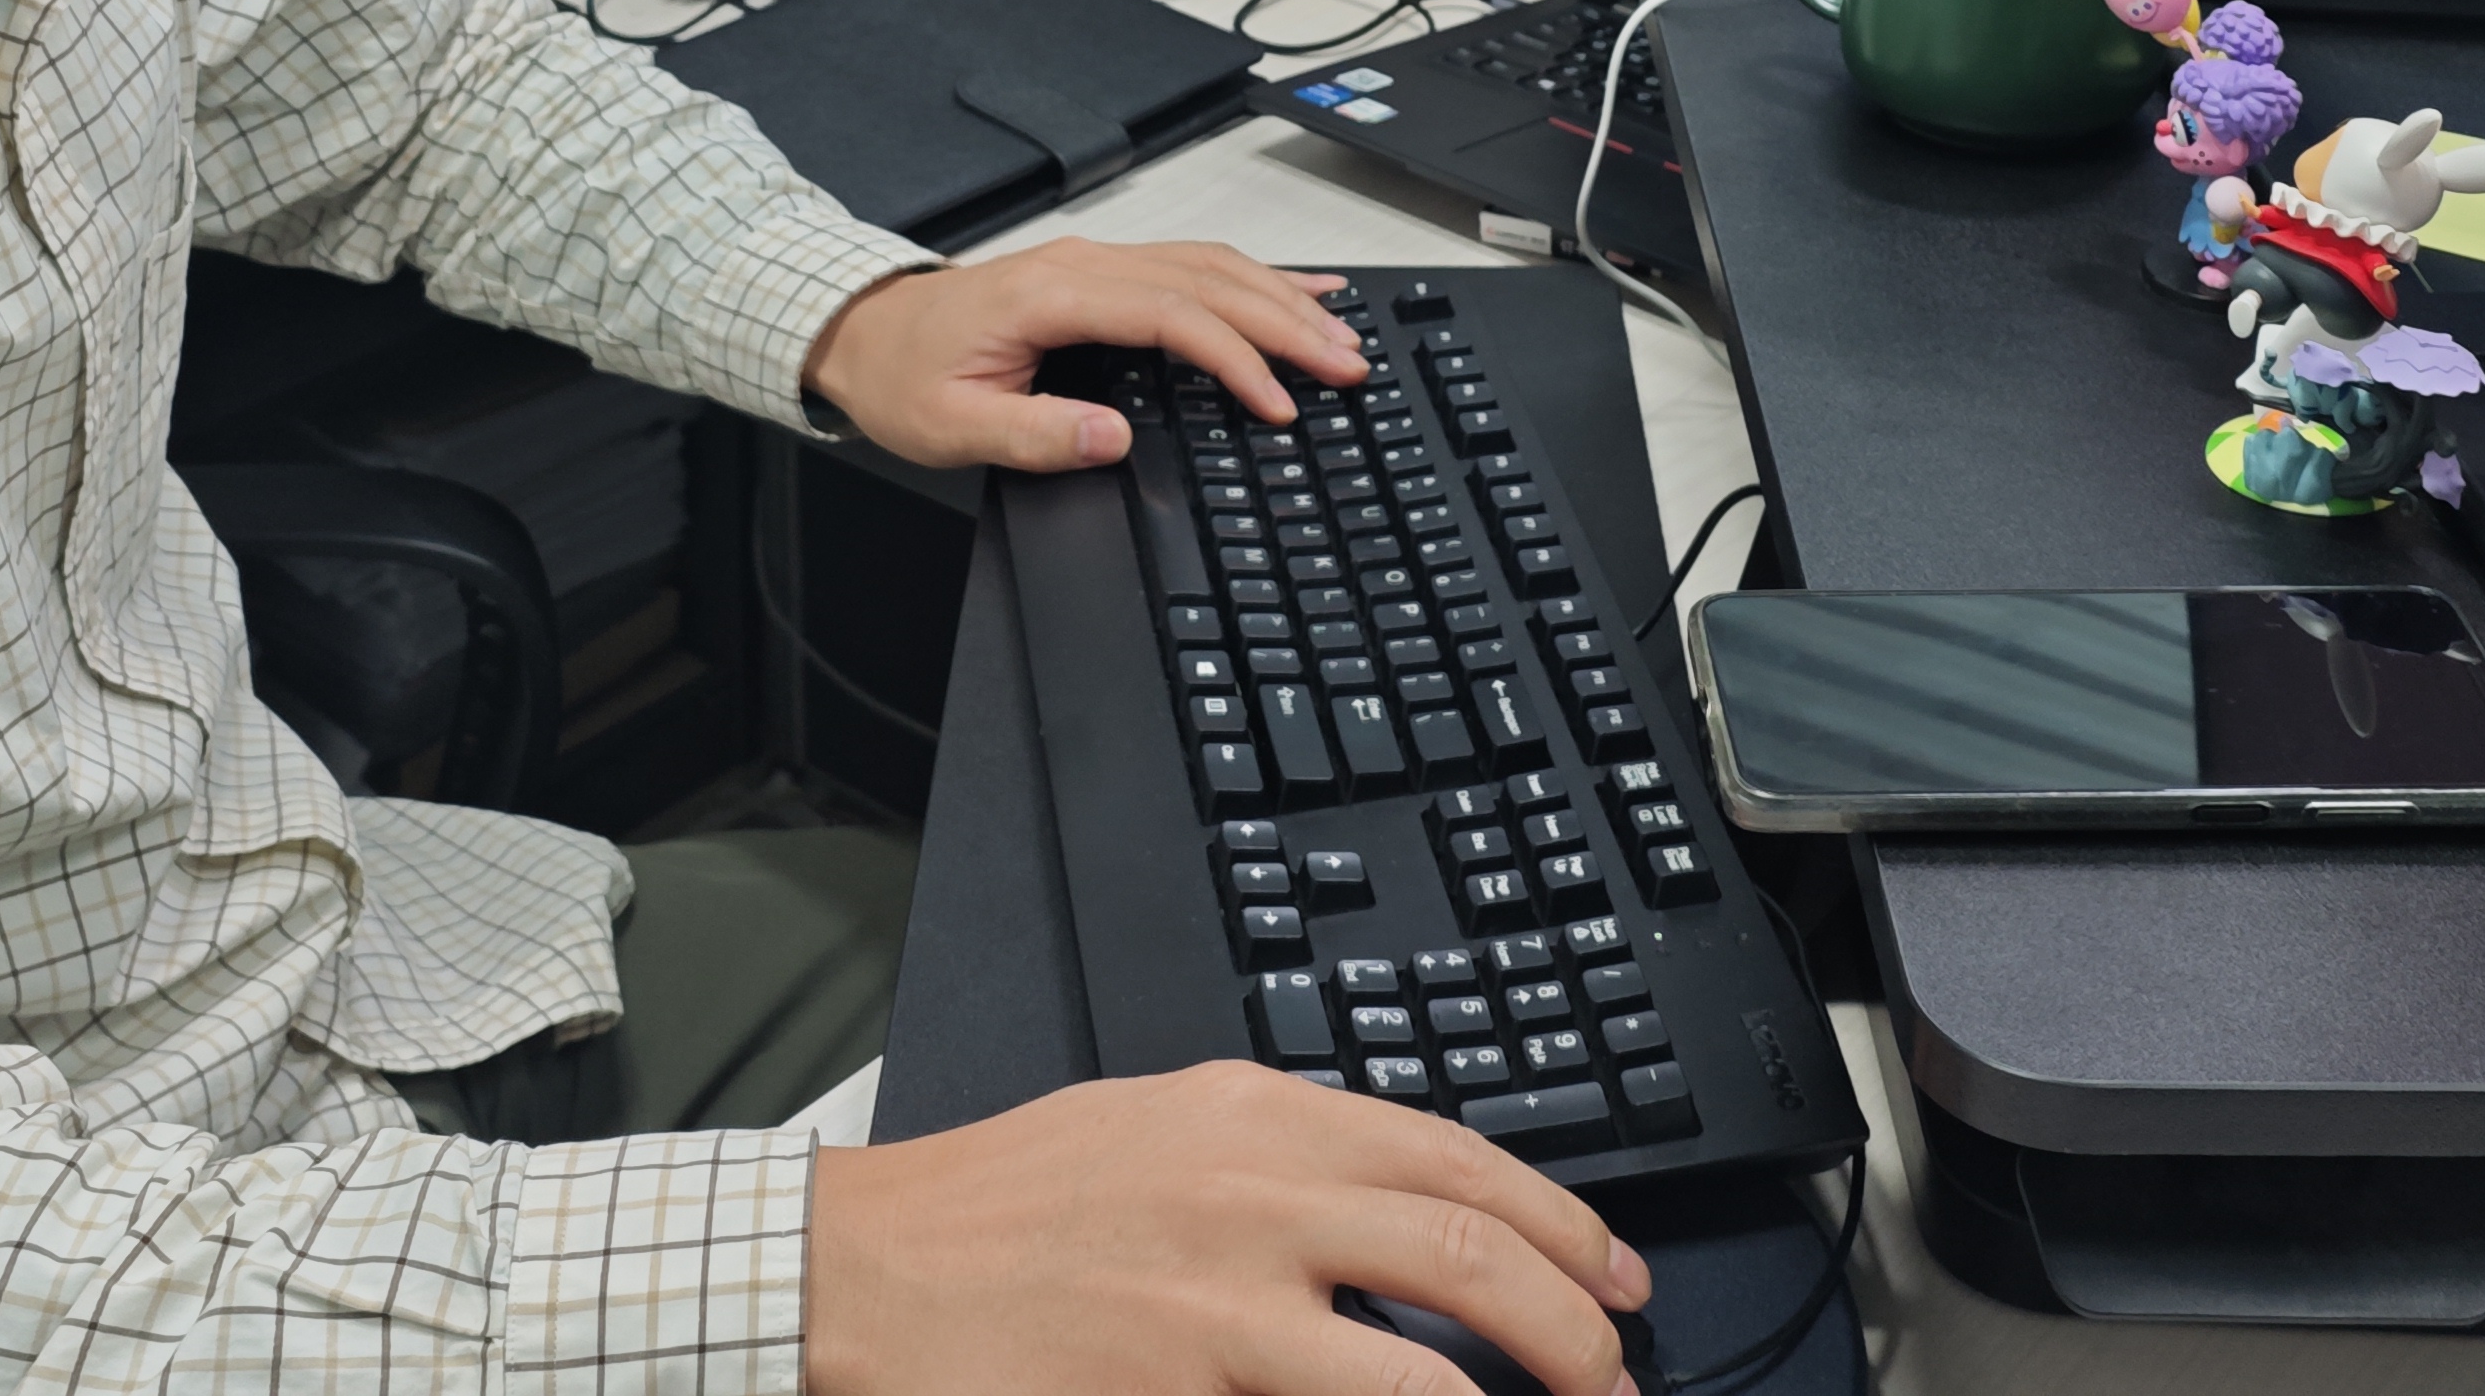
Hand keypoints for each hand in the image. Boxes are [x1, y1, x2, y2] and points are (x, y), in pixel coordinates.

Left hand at [803, 238, 1371, 472]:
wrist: (862, 330)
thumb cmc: (904, 376)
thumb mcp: (951, 427)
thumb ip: (1035, 434)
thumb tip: (1115, 438)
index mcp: (1053, 296)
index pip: (1172, 316)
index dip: (1234, 359)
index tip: (1278, 404)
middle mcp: (1085, 263)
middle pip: (1210, 281)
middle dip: (1286, 323)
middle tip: (1348, 365)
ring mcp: (1097, 259)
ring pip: (1212, 264)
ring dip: (1282, 298)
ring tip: (1342, 333)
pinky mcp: (1103, 269)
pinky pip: (1194, 263)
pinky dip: (1254, 278)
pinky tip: (1295, 291)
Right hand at [806, 1064, 1649, 1395]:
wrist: (866, 1275)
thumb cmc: (1002, 1212)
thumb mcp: (1156, 1131)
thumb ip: (1277, 1157)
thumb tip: (1398, 1206)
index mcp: (1253, 1116)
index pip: (1456, 1156)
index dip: (1563, 1223)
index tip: (1616, 1278)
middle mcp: (1251, 1193)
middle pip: (1468, 1252)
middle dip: (1574, 1327)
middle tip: (1618, 1377)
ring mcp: (1217, 1307)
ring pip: (1423, 1372)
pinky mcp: (1176, 1393)